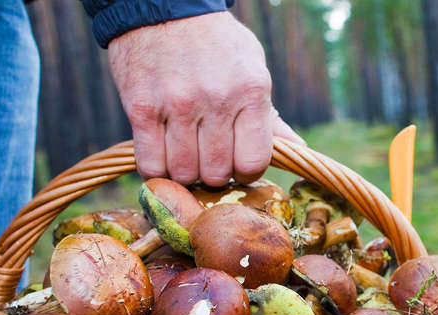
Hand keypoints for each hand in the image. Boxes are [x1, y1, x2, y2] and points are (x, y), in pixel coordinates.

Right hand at [108, 12, 303, 184]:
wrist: (164, 8)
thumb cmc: (216, 44)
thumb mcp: (253, 69)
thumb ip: (270, 116)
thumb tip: (296, 149)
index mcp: (251, 91)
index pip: (253, 162)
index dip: (246, 172)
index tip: (237, 164)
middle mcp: (216, 100)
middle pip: (217, 173)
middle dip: (215, 173)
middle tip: (208, 157)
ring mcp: (177, 105)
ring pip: (183, 173)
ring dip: (185, 172)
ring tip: (186, 154)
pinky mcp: (141, 108)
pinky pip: (150, 163)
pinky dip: (157, 169)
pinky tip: (163, 155)